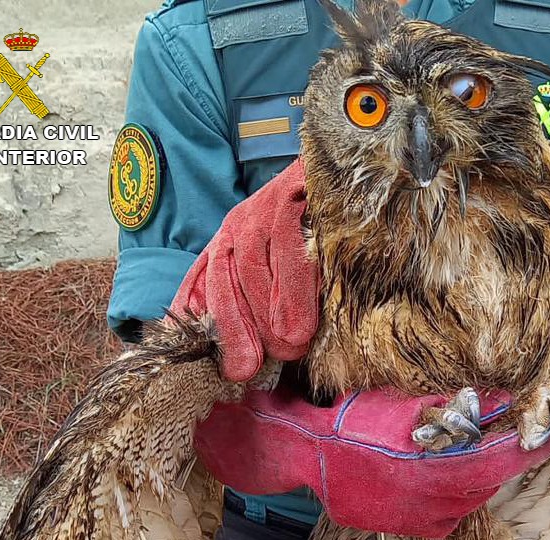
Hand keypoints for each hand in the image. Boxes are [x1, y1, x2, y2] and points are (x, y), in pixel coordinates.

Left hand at [169, 159, 318, 380]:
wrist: (344, 162)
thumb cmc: (320, 223)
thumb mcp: (291, 261)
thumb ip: (278, 295)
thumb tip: (278, 341)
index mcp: (230, 240)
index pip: (204, 284)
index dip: (208, 324)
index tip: (219, 364)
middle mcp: (237, 225)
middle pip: (223, 283)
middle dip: (233, 330)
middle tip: (248, 367)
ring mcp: (259, 210)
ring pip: (250, 271)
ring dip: (265, 317)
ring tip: (286, 348)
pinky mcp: (286, 199)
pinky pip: (282, 252)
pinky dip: (290, 293)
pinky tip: (299, 324)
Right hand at [194, 387, 549, 538]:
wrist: (309, 456)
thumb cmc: (356, 420)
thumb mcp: (407, 405)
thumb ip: (458, 408)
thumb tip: (505, 402)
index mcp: (438, 466)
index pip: (505, 459)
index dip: (534, 446)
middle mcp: (437, 501)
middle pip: (492, 479)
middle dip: (498, 455)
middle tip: (496, 431)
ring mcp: (425, 520)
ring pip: (473, 495)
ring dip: (473, 472)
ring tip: (449, 449)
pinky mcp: (414, 531)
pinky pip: (451, 510)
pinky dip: (451, 491)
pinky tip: (427, 473)